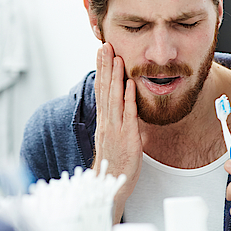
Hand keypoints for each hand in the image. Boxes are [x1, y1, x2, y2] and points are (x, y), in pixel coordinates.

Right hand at [93, 42, 142, 223]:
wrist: (109, 185)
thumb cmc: (114, 162)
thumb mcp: (112, 137)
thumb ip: (115, 119)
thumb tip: (120, 103)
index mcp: (104, 120)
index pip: (101, 89)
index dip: (101, 70)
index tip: (102, 52)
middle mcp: (106, 121)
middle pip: (104, 89)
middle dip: (105, 66)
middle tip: (105, 45)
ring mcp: (115, 129)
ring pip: (113, 98)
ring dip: (115, 77)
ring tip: (116, 57)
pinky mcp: (127, 138)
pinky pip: (128, 115)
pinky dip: (128, 98)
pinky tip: (129, 84)